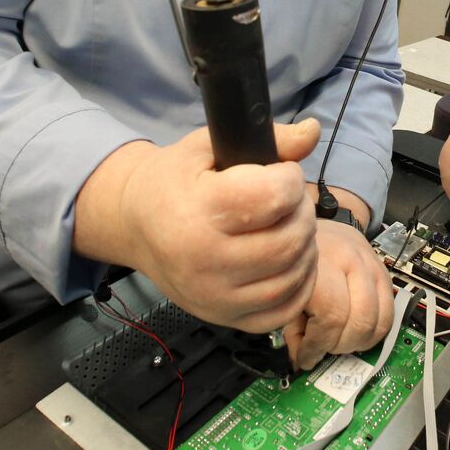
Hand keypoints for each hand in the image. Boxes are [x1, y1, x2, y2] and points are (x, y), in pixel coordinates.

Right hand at [85, 121, 321, 331]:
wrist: (136, 225)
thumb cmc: (173, 182)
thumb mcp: (208, 147)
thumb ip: (269, 140)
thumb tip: (313, 131)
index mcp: (198, 211)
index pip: (274, 196)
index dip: (289, 179)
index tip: (280, 174)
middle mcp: (205, 260)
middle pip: (289, 239)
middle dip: (302, 213)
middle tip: (288, 202)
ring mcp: (215, 296)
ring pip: (293, 275)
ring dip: (306, 246)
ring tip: (289, 227)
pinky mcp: (226, 318)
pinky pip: (285, 308)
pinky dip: (300, 283)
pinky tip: (290, 260)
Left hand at [283, 220, 394, 370]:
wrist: (318, 222)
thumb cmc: (296, 256)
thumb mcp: (283, 288)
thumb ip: (290, 325)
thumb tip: (303, 359)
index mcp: (319, 264)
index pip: (331, 317)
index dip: (317, 347)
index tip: (305, 358)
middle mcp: (350, 261)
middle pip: (360, 321)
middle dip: (339, 346)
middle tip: (323, 349)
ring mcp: (371, 265)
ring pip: (380, 321)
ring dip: (359, 342)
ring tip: (339, 342)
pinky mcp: (384, 272)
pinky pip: (390, 312)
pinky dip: (374, 331)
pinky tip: (356, 333)